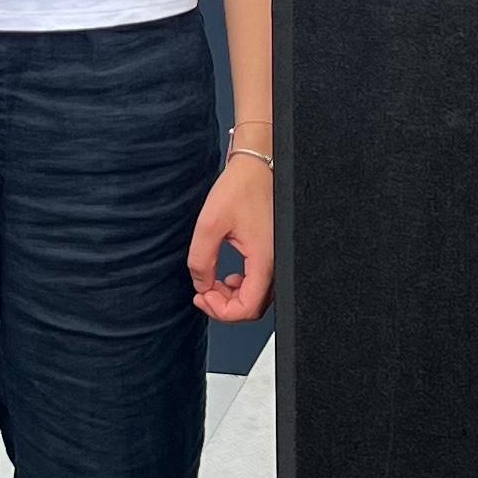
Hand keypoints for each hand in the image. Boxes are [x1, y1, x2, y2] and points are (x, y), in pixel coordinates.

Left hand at [187, 151, 272, 323]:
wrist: (257, 166)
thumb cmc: (241, 187)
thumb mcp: (210, 223)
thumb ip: (201, 259)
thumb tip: (201, 284)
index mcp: (265, 260)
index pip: (248, 308)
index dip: (221, 311)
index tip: (202, 296)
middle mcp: (276, 263)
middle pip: (253, 307)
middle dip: (225, 306)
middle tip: (203, 293)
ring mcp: (276, 258)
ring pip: (256, 297)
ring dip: (232, 298)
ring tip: (212, 285)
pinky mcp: (273, 252)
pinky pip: (260, 283)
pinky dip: (241, 287)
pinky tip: (227, 277)